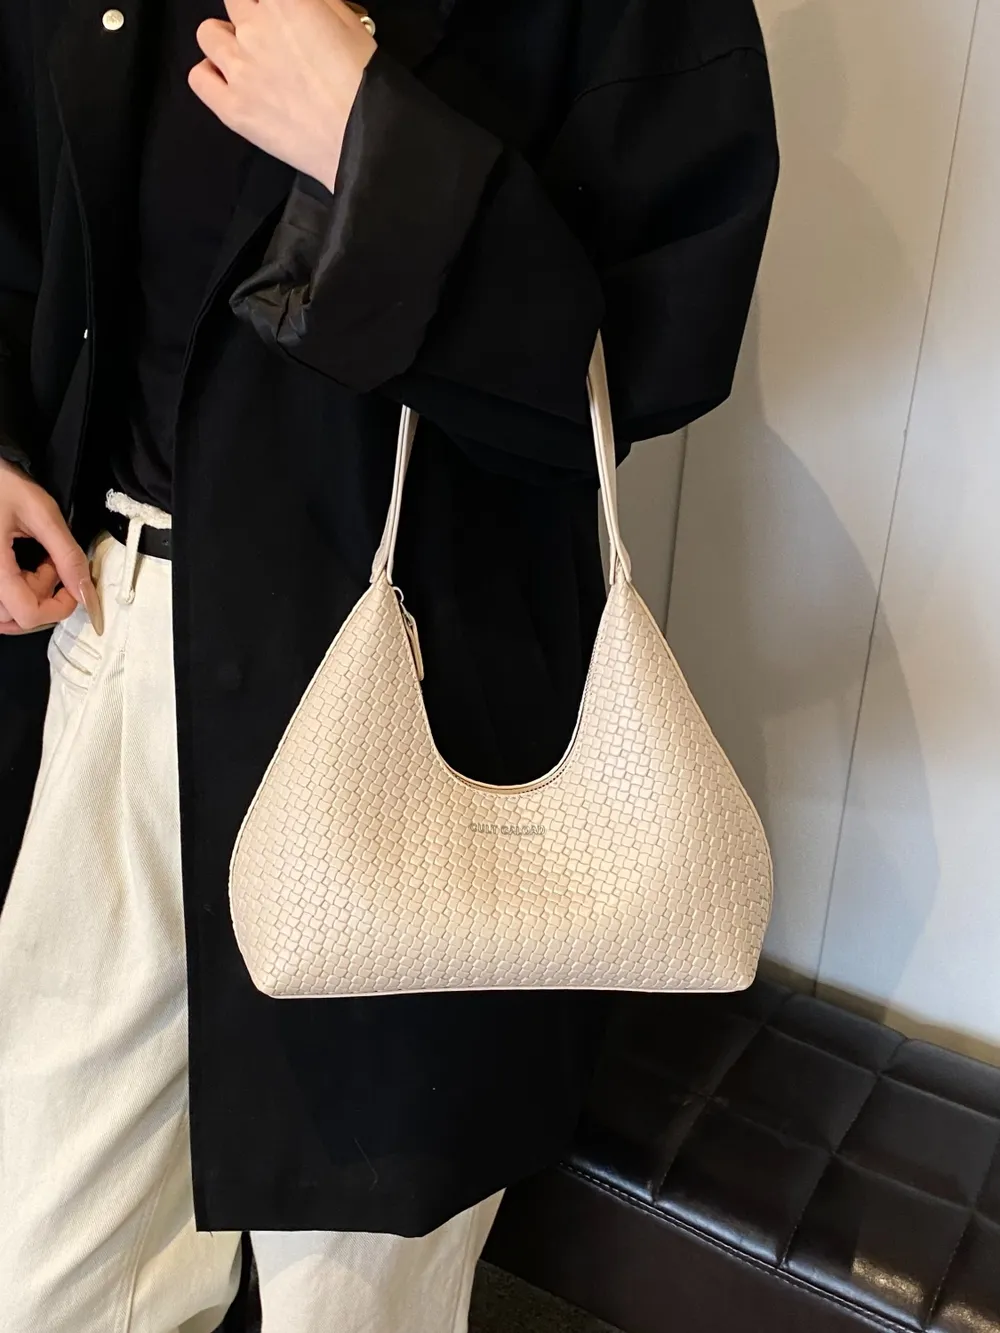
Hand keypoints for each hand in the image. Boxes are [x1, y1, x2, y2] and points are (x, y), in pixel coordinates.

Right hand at [0, 459, 101, 636]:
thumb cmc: (4, 483)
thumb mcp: (42, 514)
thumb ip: (67, 556)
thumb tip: (87, 594)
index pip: (27, 613)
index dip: (59, 608)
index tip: (72, 587)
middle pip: (16, 617)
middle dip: (44, 598)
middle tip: (52, 566)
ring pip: (4, 615)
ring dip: (29, 597)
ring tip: (38, 565)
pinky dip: (16, 592)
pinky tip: (24, 568)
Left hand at [189, 0, 376, 191]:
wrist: (362, 141)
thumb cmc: (365, 84)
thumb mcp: (352, 25)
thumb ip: (320, 5)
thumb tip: (304, 6)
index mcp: (286, 1)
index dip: (277, 5)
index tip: (284, 17)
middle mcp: (254, 28)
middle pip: (235, 1)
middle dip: (253, 14)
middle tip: (273, 36)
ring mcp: (239, 69)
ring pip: (208, 34)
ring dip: (226, 41)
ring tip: (247, 59)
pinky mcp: (231, 107)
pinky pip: (198, 78)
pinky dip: (210, 75)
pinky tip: (230, 83)